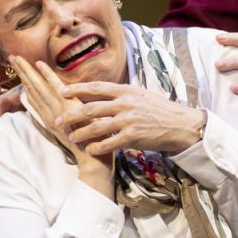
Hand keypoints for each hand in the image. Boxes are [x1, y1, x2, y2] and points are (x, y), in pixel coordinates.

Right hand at [10, 56, 112, 194]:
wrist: (93, 159)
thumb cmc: (88, 145)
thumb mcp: (73, 129)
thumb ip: (66, 118)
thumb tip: (64, 107)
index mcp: (50, 118)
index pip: (34, 97)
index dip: (25, 82)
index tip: (19, 69)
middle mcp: (48, 114)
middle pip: (31, 89)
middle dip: (22, 73)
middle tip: (12, 57)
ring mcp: (56, 111)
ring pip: (37, 87)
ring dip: (26, 71)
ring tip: (17, 58)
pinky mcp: (65, 108)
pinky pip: (53, 88)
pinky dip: (45, 75)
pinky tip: (39, 64)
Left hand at [59, 82, 205, 154]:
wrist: (180, 125)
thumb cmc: (160, 109)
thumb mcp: (140, 94)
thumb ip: (121, 94)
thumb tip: (100, 93)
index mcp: (125, 90)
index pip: (95, 87)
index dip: (75, 89)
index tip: (60, 91)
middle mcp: (124, 103)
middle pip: (90, 108)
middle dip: (70, 115)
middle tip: (58, 120)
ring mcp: (128, 120)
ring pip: (96, 127)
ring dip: (80, 133)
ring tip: (71, 138)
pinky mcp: (132, 136)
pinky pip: (108, 143)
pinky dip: (96, 147)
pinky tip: (89, 150)